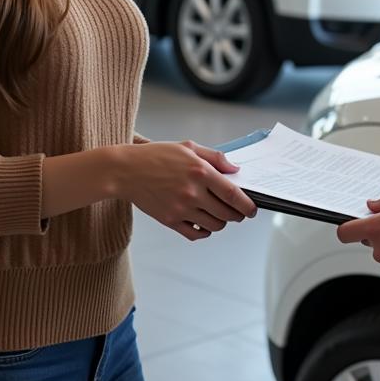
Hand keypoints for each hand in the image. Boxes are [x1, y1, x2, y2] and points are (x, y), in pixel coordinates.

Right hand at [119, 140, 256, 240]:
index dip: (247, 205)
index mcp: (200, 171)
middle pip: (227, 213)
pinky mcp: (170, 220)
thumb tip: (235, 170)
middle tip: (238, 212)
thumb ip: (215, 157)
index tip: (253, 209)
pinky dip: (205, 231)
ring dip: (222, 222)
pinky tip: (203, 222)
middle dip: (237, 215)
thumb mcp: (188, 146)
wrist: (127, 171)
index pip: (233, 194)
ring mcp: (181, 208)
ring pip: (214, 225)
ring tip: (219, 214)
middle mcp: (193, 192)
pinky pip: (196, 234)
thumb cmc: (157, 156)